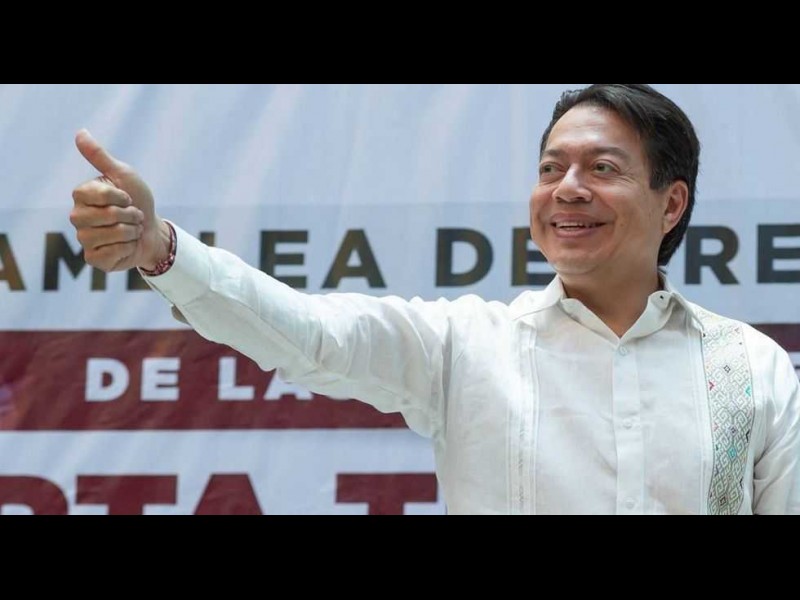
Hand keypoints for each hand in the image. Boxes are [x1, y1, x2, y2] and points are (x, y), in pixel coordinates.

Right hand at [70, 129, 169, 271]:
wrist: (152, 230)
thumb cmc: (137, 200)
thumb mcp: (123, 174)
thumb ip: (100, 156)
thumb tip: (80, 132)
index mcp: (82, 196)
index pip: (97, 195)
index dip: (120, 197)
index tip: (127, 197)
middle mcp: (78, 217)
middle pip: (106, 216)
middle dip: (130, 216)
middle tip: (133, 216)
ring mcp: (84, 239)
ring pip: (110, 235)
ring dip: (131, 232)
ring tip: (130, 230)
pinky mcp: (94, 259)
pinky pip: (111, 254)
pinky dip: (127, 249)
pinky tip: (126, 246)